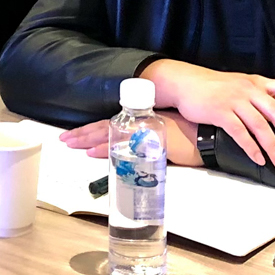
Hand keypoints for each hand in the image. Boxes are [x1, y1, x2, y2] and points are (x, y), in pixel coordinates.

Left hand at [60, 111, 201, 164]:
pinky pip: (122, 146)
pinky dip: (106, 149)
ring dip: (89, 139)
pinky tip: (93, 152)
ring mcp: (143, 131)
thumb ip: (148, 141)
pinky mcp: (147, 142)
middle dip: (84, 133)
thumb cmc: (191, 136)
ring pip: (109, 134)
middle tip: (65, 138)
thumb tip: (134, 154)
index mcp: (142, 121)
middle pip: (105, 126)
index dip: (92, 129)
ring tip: (72, 144)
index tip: (76, 134)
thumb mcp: (166, 135)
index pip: (111, 123)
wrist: (209, 136)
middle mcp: (139, 123)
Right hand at [140, 59, 274, 171]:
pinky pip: (241, 133)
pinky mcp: (221, 112)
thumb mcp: (241, 84)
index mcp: (258, 82)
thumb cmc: (214, 86)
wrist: (185, 82)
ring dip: (274, 148)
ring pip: (261, 127)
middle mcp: (249, 90)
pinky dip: (251, 148)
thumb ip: (260, 97)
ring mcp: (235, 100)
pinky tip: (258, 160)